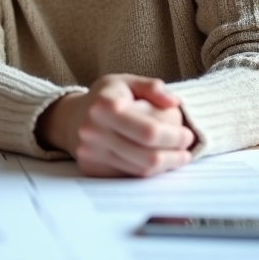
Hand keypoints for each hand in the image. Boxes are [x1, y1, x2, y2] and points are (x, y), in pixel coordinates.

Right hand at [38, 74, 195, 177]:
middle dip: (173, 156)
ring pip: (139, 171)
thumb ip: (152, 87)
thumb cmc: (105, 98)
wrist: (70, 118)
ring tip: (176, 157)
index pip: (149, 131)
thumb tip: (173, 102)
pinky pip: (127, 177)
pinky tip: (157, 163)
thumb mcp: (126, 82)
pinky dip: (146, 173)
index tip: (188, 136)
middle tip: (186, 150)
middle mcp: (94, 131)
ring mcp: (91, 153)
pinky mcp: (91, 169)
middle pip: (146, 156)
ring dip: (164, 166)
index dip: (174, 137)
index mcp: (105, 106)